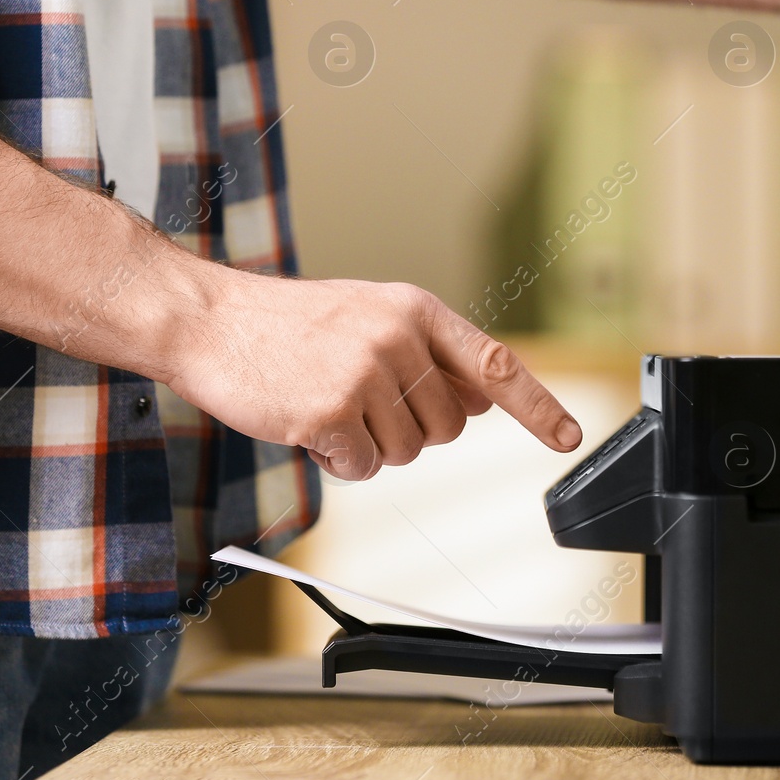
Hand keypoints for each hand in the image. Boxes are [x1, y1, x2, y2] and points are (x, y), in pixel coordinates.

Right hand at [165, 271, 582, 480]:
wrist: (209, 320)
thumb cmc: (289, 325)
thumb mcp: (370, 316)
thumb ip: (428, 354)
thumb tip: (483, 396)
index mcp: (415, 310)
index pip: (494, 364)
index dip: (537, 405)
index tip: (569, 436)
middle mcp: (399, 338)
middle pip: (448, 428)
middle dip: (409, 430)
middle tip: (359, 403)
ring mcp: (365, 374)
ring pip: (407, 454)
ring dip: (369, 448)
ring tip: (327, 404)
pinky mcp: (330, 412)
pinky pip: (364, 469)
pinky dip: (338, 461)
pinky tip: (308, 426)